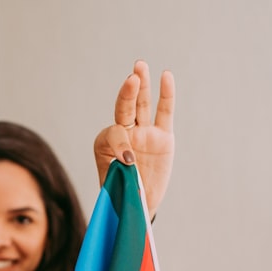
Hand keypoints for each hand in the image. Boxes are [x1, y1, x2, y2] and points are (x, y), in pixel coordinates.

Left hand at [93, 60, 174, 217]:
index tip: (128, 160)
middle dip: (127, 94)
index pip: (114, 134)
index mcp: (105, 144)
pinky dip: (166, 95)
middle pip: (124, 108)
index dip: (120, 144)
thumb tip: (130, 160)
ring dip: (141, 85)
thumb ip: (118, 172)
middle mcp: (125, 134)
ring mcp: (144, 133)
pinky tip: (166, 76)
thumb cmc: (120, 195)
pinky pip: (165, 112)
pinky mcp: (163, 137)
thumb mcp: (114, 186)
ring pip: (141, 104)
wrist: (137, 204)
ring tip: (139, 65)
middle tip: (131, 79)